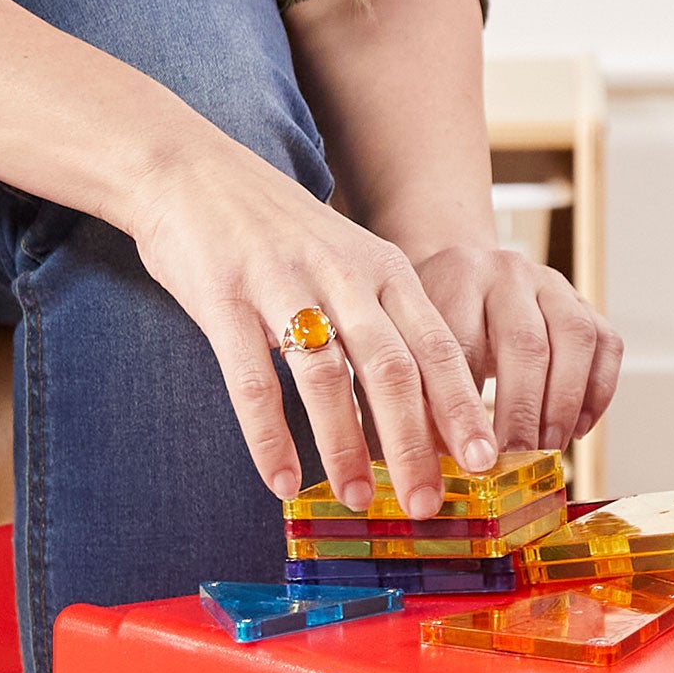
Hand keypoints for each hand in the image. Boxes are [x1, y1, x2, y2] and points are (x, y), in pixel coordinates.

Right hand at [122, 134, 495, 513]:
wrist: (189, 170)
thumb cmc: (275, 231)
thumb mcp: (349, 261)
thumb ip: (385, 322)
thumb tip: (425, 409)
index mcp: (384, 269)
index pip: (438, 348)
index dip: (462, 409)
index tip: (484, 463)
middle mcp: (343, 274)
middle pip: (393, 370)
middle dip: (415, 444)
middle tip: (426, 503)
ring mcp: (283, 284)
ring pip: (327, 377)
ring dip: (345, 447)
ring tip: (355, 500)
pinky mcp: (225, 299)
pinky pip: (253, 380)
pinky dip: (271, 437)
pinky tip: (282, 482)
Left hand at [410, 245, 622, 456]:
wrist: (461, 273)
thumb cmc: (432, 323)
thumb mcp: (408, 347)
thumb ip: (411, 399)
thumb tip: (425, 466)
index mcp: (455, 278)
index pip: (462, 346)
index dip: (468, 408)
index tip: (471, 458)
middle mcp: (507, 273)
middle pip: (525, 342)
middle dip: (523, 411)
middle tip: (516, 460)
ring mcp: (551, 283)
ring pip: (574, 338)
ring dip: (565, 403)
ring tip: (551, 448)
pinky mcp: (583, 302)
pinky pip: (607, 344)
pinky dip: (598, 392)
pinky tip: (578, 428)